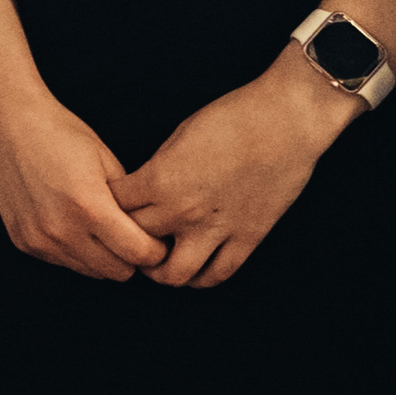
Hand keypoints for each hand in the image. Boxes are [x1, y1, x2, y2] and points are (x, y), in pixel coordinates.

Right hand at [0, 89, 169, 282]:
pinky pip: (62, 261)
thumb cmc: (62, 136)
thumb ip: (129, 202)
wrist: (9, 126)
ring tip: (102, 230)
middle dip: (131, 258)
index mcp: (90, 206)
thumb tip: (150, 231)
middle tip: (132, 237)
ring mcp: (39, 239)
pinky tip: (73, 224)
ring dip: (102, 257)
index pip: (139, 254)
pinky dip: (75, 251)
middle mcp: (62, 230)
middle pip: (117, 272)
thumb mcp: (108, 161)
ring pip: (90, 272)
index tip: (158, 240)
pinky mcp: (24, 242)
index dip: (156, 250)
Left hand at [113, 48, 359, 290]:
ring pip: (172, 275)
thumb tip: (143, 191)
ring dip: (159, 271)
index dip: (108, 207)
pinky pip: (216, 275)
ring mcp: (216, 229)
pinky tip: (193, 268)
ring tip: (158, 261)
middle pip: (134, 242)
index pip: (113, 208)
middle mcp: (182, 211)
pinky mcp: (247, 238)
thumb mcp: (178, 136)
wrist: (287, 119)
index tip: (112, 205)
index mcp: (159, 180)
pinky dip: (199, 278)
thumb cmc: (232, 116)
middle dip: (126, 240)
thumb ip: (156, 170)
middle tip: (128, 237)